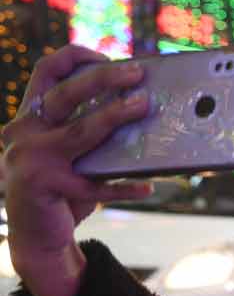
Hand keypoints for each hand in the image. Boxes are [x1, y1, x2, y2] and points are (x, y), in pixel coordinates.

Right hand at [1, 45, 151, 295]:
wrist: (37, 238)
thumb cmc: (61, 188)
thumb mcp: (69, 154)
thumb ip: (90, 132)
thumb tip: (142, 110)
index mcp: (29, 117)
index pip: (47, 72)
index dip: (77, 58)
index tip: (111, 57)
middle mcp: (22, 132)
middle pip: (65, 94)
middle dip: (103, 78)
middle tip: (138, 74)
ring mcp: (28, 159)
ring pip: (80, 132)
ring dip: (115, 116)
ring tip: (144, 106)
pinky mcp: (43, 186)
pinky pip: (94, 184)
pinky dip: (124, 186)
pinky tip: (148, 187)